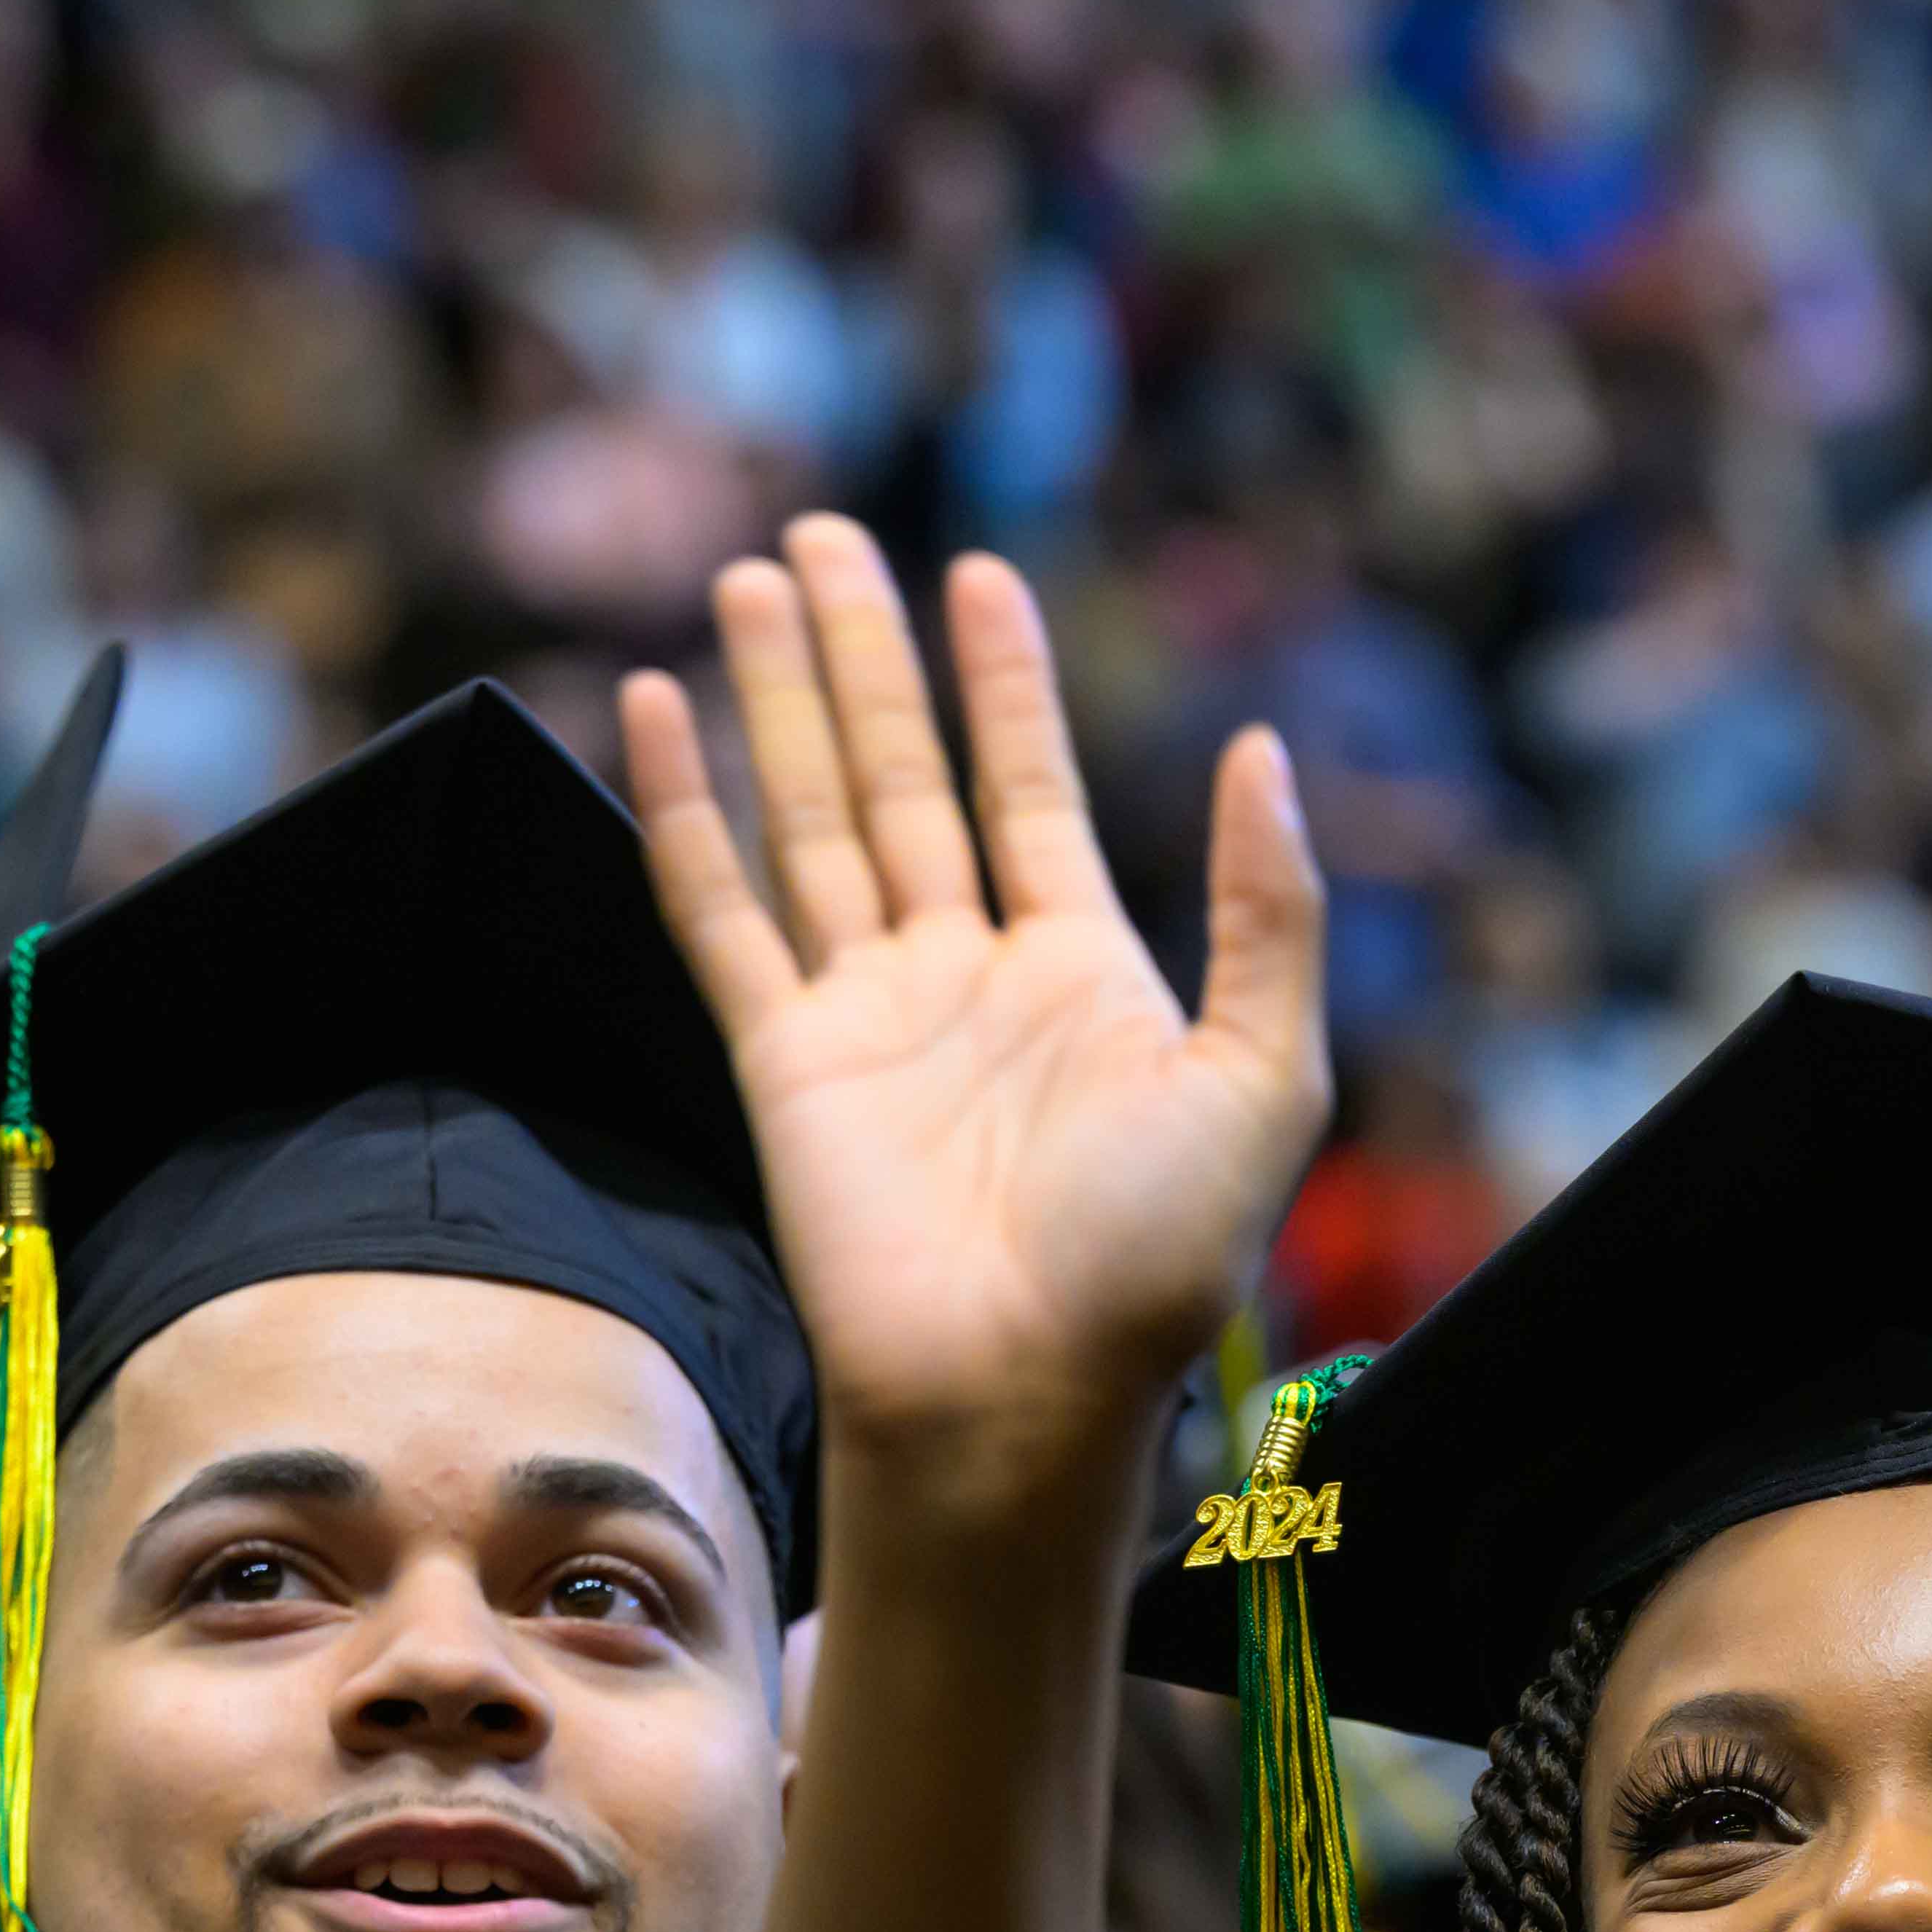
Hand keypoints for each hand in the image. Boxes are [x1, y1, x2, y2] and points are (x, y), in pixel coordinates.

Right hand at [624, 520, 1330, 1497]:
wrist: (1022, 1393)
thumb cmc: (1155, 1263)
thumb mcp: (1264, 1075)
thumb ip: (1269, 913)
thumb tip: (1264, 750)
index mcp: (1082, 970)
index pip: (1026, 787)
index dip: (1001, 681)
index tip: (974, 574)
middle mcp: (965, 974)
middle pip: (902, 774)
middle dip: (862, 657)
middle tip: (822, 538)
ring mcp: (867, 1014)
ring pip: (813, 818)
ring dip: (778, 701)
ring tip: (749, 578)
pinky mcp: (784, 1061)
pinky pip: (722, 910)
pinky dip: (688, 812)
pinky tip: (662, 711)